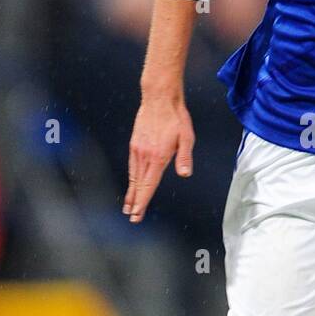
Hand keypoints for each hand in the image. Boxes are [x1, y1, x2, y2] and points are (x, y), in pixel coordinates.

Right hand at [123, 95, 194, 222]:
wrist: (159, 98)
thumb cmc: (176, 117)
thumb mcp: (186, 137)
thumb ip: (184, 157)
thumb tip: (184, 174)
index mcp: (158, 157)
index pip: (148, 185)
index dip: (143, 201)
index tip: (137, 214)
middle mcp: (145, 156)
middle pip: (138, 184)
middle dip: (135, 202)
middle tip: (132, 217)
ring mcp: (138, 150)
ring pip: (133, 176)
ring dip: (131, 192)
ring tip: (128, 205)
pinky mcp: (135, 143)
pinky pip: (132, 166)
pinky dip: (131, 178)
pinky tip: (132, 183)